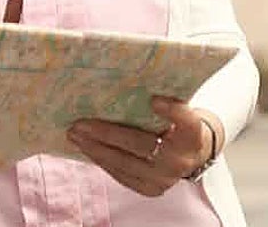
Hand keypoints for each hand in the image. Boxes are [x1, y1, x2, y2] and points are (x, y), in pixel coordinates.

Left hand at [66, 97, 220, 196]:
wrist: (191, 154)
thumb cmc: (177, 122)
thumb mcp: (178, 107)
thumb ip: (163, 98)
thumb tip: (124, 76)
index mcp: (192, 134)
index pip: (186, 121)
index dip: (172, 111)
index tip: (154, 99)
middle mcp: (181, 160)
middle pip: (141, 144)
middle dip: (107, 134)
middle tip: (79, 124)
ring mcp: (165, 179)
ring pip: (125, 163)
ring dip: (96, 148)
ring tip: (74, 135)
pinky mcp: (151, 190)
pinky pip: (122, 175)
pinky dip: (102, 160)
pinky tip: (86, 148)